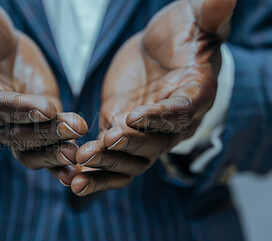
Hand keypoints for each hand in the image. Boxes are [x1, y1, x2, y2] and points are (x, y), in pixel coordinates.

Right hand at [0, 0, 86, 181]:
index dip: (17, 107)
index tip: (47, 106)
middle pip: (12, 131)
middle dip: (44, 131)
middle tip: (75, 126)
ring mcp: (7, 126)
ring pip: (27, 147)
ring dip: (53, 152)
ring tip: (79, 152)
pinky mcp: (30, 127)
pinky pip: (41, 150)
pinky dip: (56, 163)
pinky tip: (77, 169)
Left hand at [72, 0, 235, 195]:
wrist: (160, 49)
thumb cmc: (182, 33)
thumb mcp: (196, 19)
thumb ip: (209, 14)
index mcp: (194, 95)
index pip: (179, 111)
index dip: (159, 117)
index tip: (134, 117)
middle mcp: (171, 123)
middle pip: (152, 145)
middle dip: (127, 147)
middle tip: (101, 146)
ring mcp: (145, 131)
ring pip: (129, 160)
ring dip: (106, 167)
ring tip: (79, 173)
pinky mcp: (120, 129)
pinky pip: (110, 157)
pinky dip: (95, 171)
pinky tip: (73, 181)